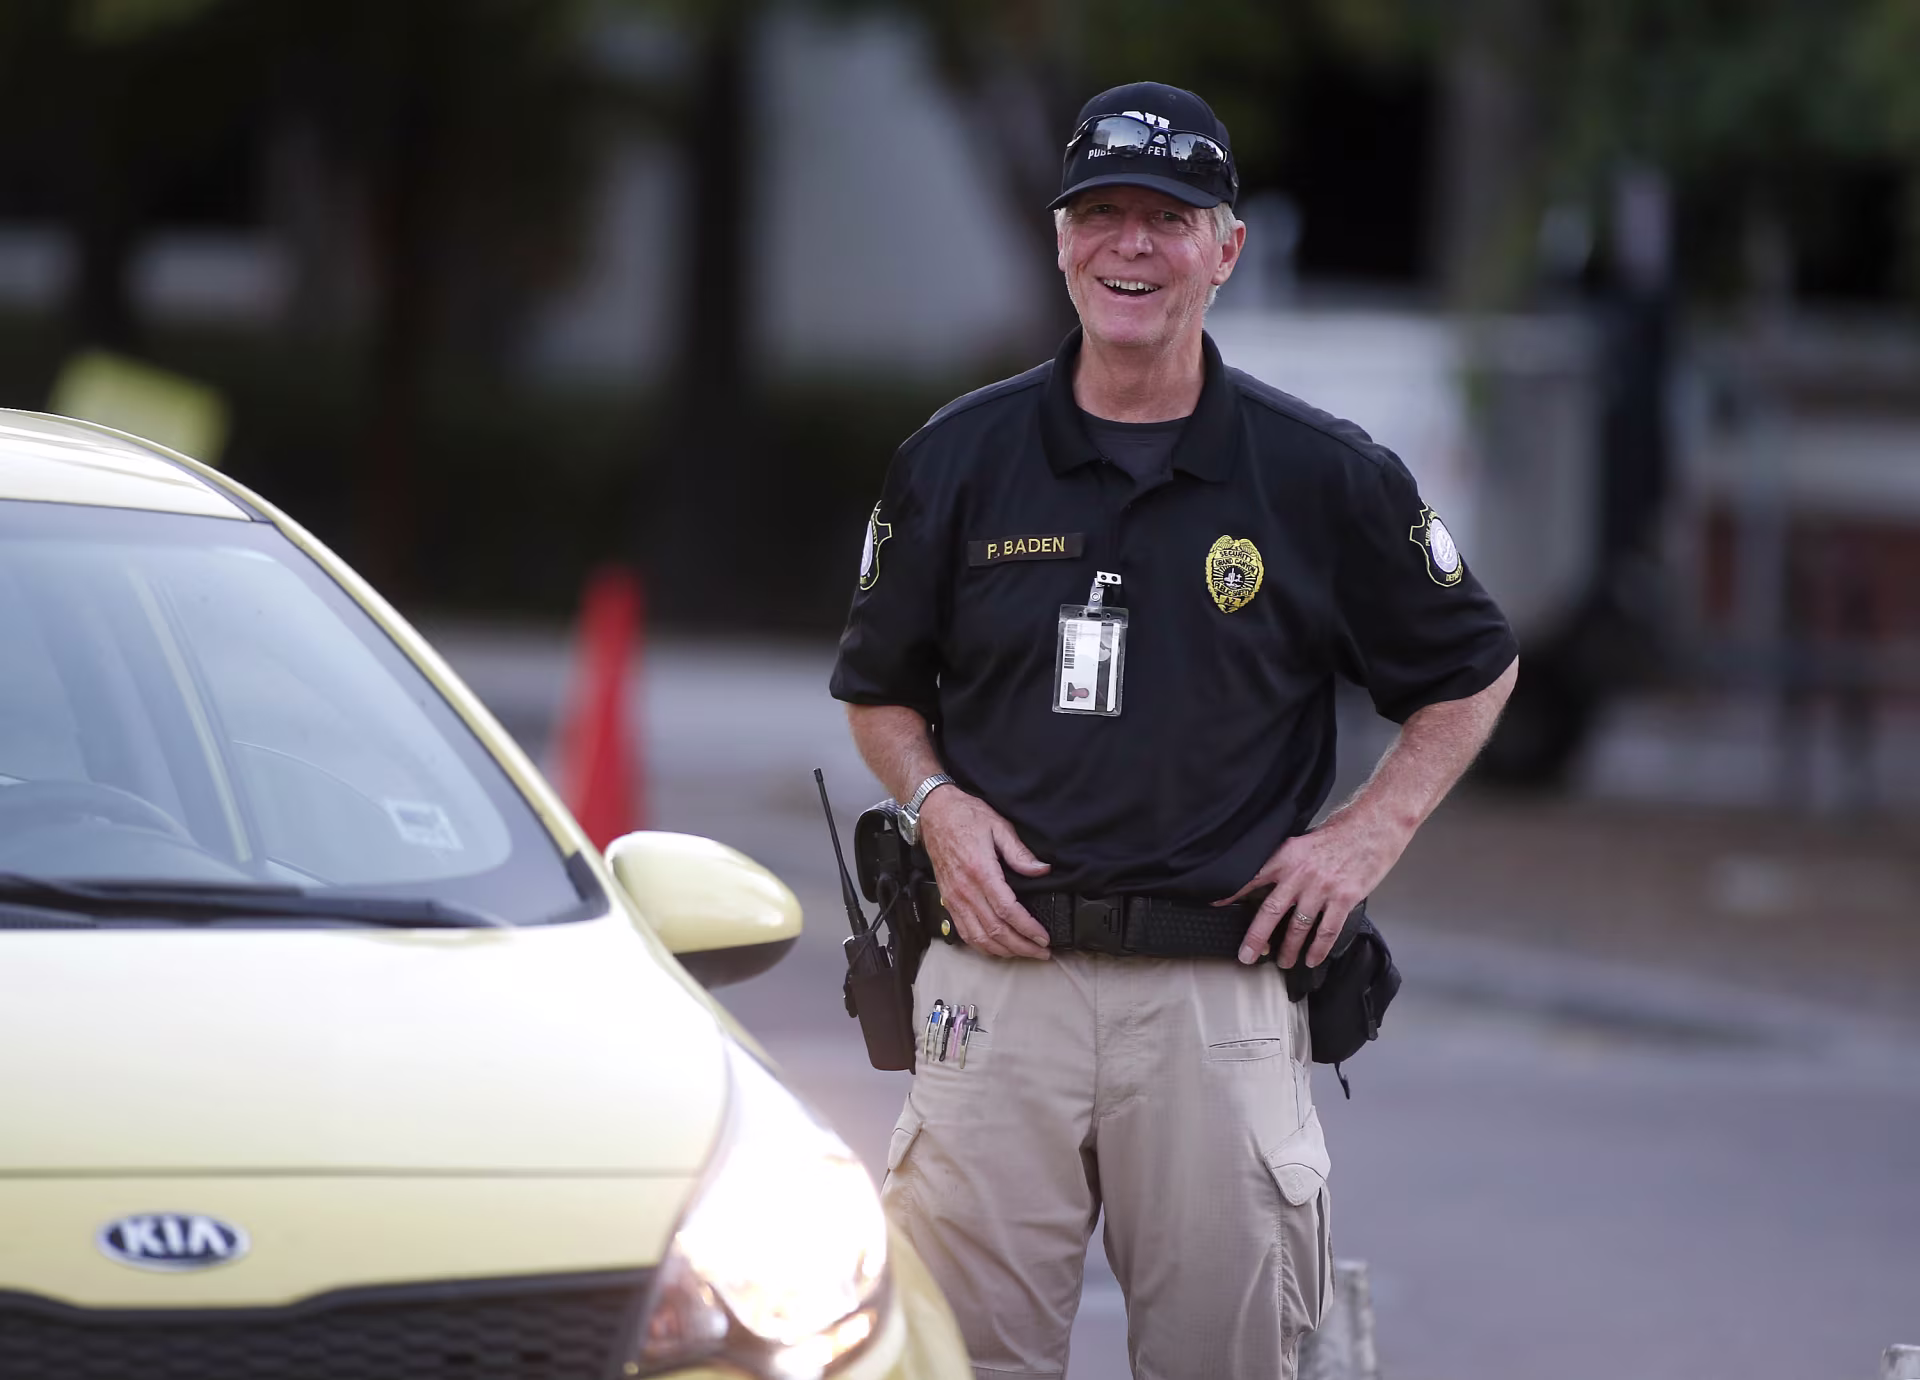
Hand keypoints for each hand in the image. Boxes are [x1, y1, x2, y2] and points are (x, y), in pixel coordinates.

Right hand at [917, 787, 1052, 958]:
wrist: (934, 813)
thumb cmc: (965, 816)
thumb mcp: (998, 826)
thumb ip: (1020, 852)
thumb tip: (1041, 870)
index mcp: (981, 871)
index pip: (1007, 910)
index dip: (1028, 928)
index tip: (1043, 938)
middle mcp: (965, 890)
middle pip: (995, 930)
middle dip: (1021, 946)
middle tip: (1041, 952)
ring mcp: (954, 898)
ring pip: (978, 937)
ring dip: (1003, 950)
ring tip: (1023, 953)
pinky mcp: (948, 901)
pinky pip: (964, 932)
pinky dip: (981, 946)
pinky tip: (996, 948)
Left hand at [1217, 813, 1406, 967]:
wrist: (1373, 826)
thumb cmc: (1339, 833)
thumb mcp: (1303, 841)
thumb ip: (1286, 863)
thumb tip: (1268, 884)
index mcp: (1286, 856)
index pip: (1251, 878)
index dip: (1231, 893)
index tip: (1214, 906)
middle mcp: (1300, 875)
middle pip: (1271, 912)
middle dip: (1256, 938)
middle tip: (1246, 956)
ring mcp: (1322, 888)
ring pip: (1298, 927)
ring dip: (1288, 948)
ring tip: (1283, 961)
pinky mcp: (1344, 899)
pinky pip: (1327, 931)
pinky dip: (1318, 949)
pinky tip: (1313, 958)